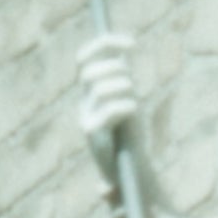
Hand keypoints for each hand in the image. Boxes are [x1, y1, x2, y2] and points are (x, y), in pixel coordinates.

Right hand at [75, 32, 141, 203]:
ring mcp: (86, 118)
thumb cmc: (129, 136)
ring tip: (134, 100)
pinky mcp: (94, 135)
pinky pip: (109, 109)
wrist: (130, 173)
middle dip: (115, 69)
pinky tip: (134, 112)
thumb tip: (124, 50)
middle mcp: (84, 103)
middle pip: (90, 72)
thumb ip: (121, 77)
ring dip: (123, 87)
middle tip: (132, 81)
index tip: (133, 44)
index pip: (85, 59)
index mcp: (89, 92)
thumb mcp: (125, 100)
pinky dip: (126, 105)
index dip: (105, 44)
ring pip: (100, 88)